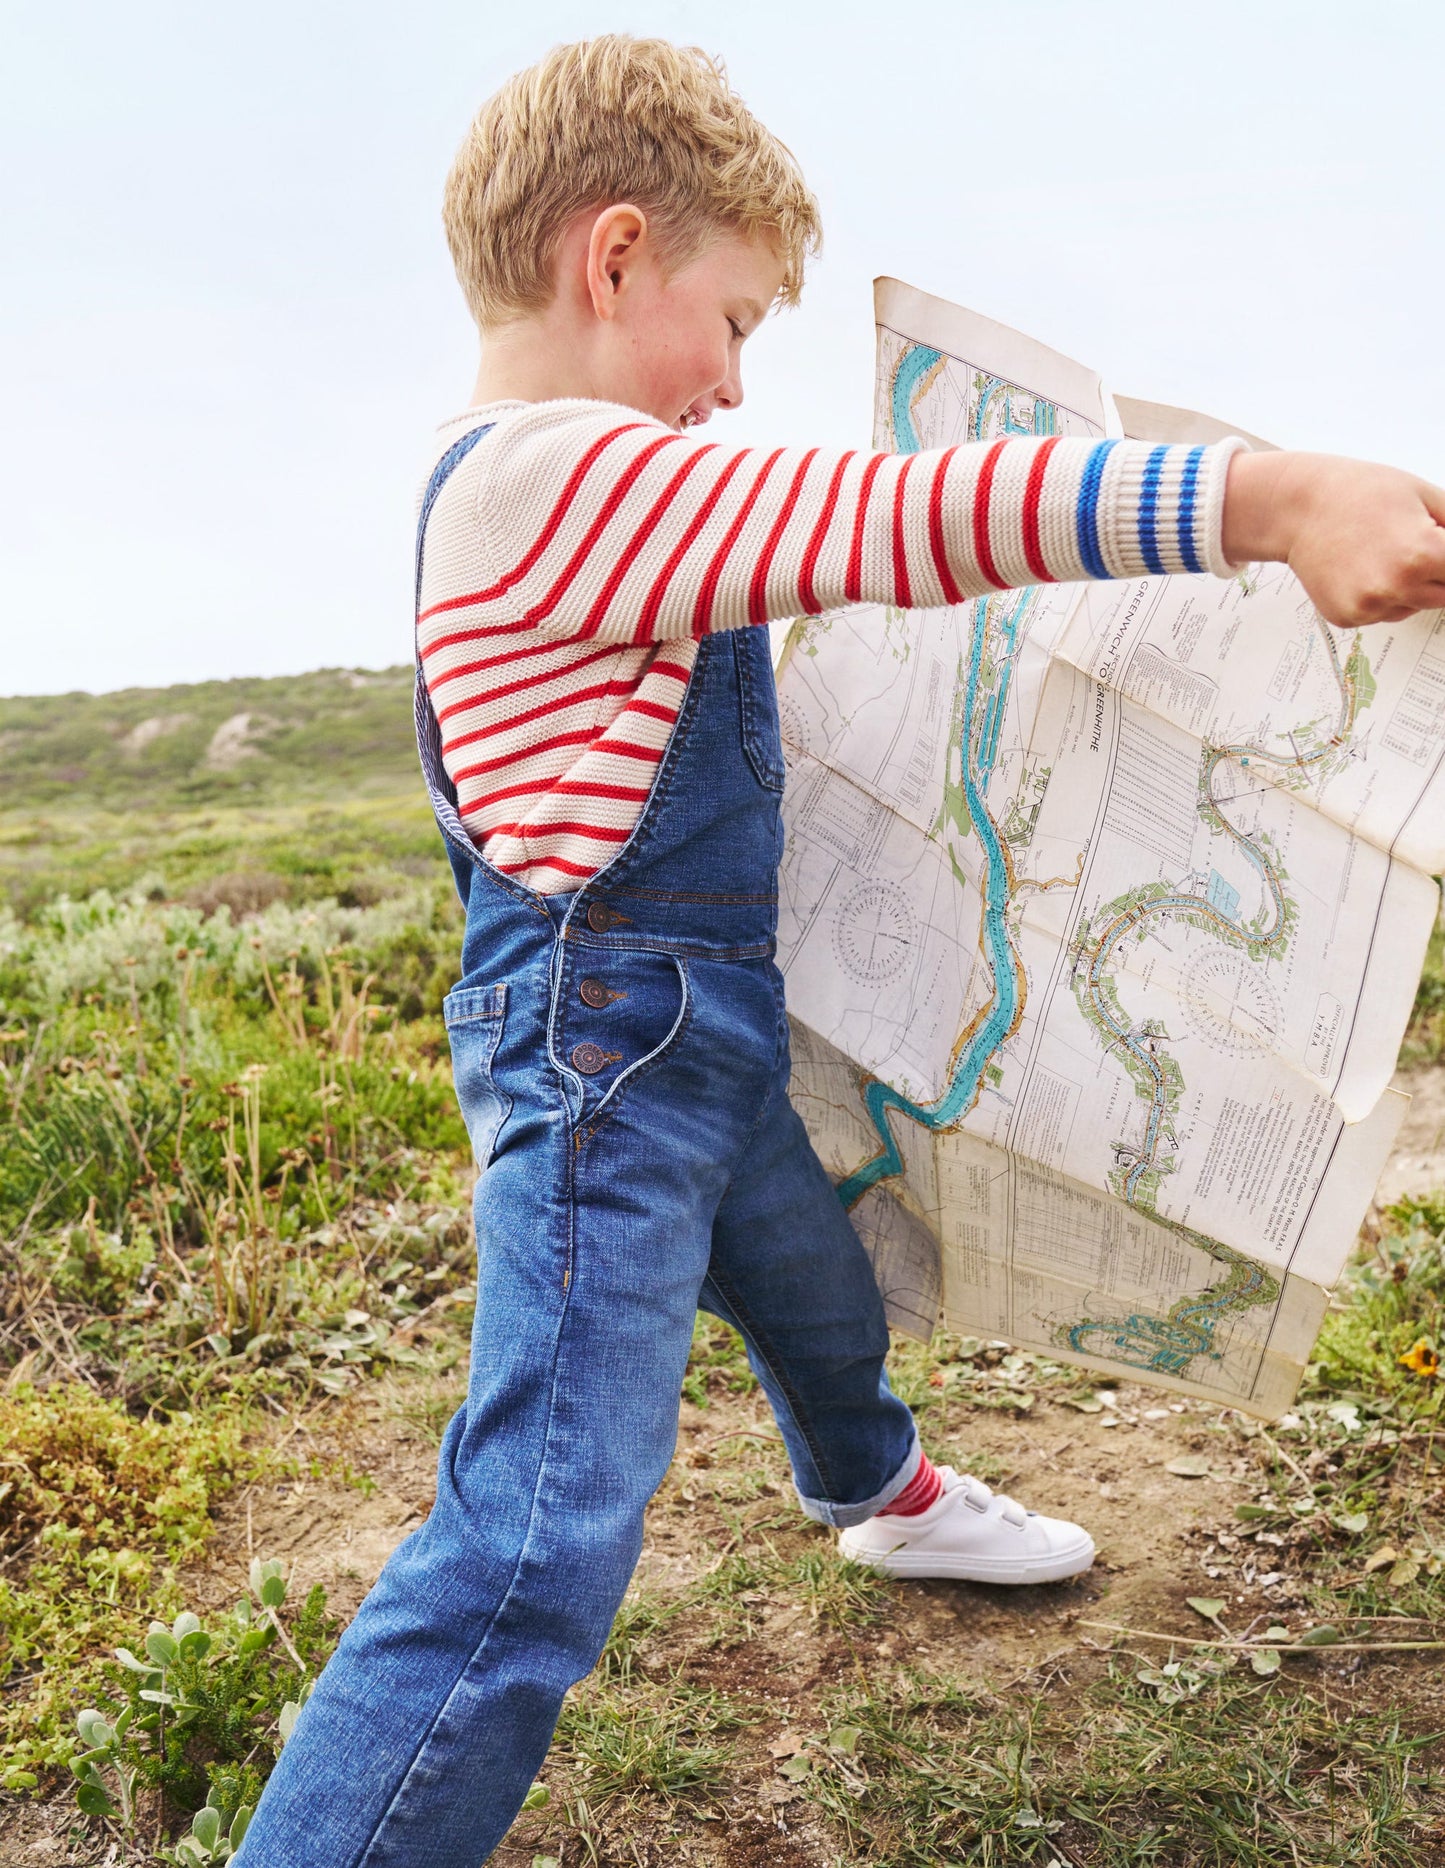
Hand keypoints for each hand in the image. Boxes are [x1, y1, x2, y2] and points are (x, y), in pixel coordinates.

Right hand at [1222, 449, 1444, 626]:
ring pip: (1413, 607)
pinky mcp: (1347, 617)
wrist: (1298, 508)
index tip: (1440, 556)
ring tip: (1383, 554)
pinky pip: (1382, 614)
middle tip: (1411, 546)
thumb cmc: (1357, 493)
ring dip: (1409, 587)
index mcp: (1421, 554)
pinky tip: (1363, 568)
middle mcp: (1393, 587)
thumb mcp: (1426, 495)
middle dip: (1437, 574)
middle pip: (1443, 596)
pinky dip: (1380, 596)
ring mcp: (1367, 606)